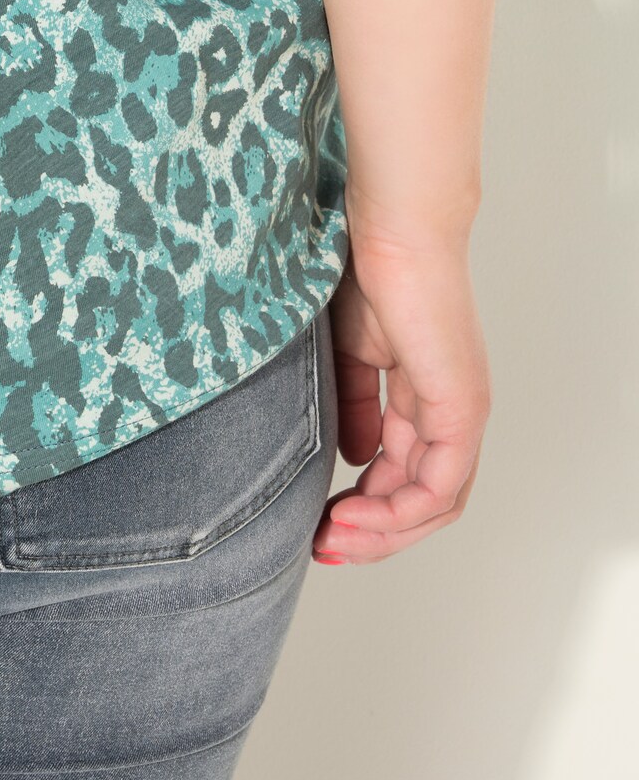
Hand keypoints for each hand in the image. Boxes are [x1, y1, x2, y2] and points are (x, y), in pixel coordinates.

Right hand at [313, 229, 489, 564]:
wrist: (390, 232)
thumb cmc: (365, 271)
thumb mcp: (349, 353)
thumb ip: (353, 406)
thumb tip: (353, 459)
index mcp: (428, 397)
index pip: (405, 474)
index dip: (363, 507)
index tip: (317, 522)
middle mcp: (453, 413)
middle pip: (423, 501)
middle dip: (372, 532)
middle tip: (324, 546)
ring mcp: (462, 414)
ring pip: (433, 504)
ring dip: (382, 531)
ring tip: (333, 536)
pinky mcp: (461, 412)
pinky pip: (438, 486)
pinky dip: (397, 510)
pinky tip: (355, 513)